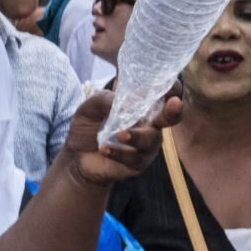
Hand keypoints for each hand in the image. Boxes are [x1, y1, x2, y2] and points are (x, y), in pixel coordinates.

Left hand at [61, 91, 182, 189]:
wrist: (76, 157)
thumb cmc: (88, 128)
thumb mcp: (89, 108)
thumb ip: (104, 100)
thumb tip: (125, 105)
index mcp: (142, 106)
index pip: (164, 94)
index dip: (171, 89)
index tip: (169, 87)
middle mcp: (150, 124)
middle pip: (172, 117)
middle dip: (174, 111)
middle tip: (174, 104)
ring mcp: (147, 144)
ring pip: (152, 139)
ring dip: (137, 135)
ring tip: (119, 134)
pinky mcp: (139, 163)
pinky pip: (136, 158)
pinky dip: (119, 153)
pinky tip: (104, 149)